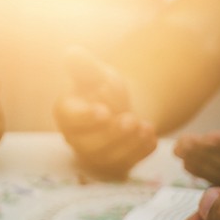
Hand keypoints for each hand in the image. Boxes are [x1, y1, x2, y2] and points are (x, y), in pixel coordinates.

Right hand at [53, 47, 155, 177]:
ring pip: (107, 158)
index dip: (85, 117)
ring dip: (128, 144)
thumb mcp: (95, 73)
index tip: (104, 111)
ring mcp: (93, 155)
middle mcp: (75, 138)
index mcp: (67, 113)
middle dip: (111, 134)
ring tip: (146, 126)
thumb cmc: (102, 89)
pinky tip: (152, 137)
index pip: (69, 118)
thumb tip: (71, 53)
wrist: (120, 108)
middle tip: (131, 119)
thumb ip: (84, 66)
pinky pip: (125, 165)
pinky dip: (140, 153)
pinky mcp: (112, 166)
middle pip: (88, 144)